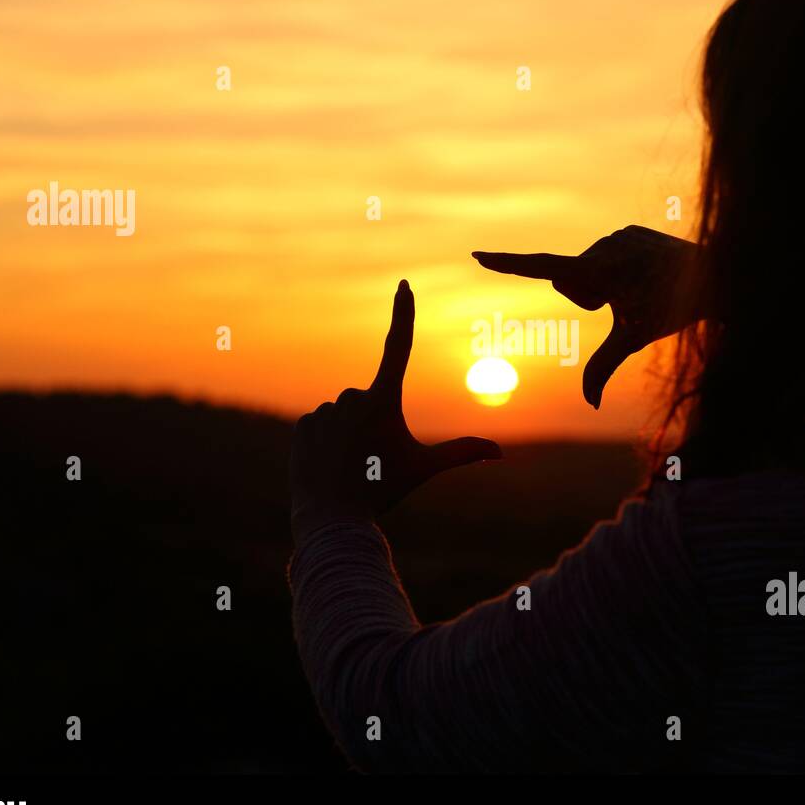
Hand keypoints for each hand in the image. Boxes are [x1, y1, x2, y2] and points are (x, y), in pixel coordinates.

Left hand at [290, 280, 501, 537]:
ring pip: (345, 416)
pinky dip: (327, 443)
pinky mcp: (304, 425)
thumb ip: (462, 453)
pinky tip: (329, 467)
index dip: (403, 314)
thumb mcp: (424, 469)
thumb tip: (500, 452)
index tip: (404, 284)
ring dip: (350, 435)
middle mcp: (352, 398)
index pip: (399, 348)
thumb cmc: (382, 491)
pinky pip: (322, 427)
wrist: (332, 520)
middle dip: (374, 423)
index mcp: (384, 401)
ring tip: (351, 467)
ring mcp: (325, 411)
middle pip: (370, 401)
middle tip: (373, 460)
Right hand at [472, 225, 704, 408]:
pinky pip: (606, 256)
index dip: (508, 265)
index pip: (543, 270)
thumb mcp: (632, 341)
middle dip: (584, 298)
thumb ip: (601, 369)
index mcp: (598, 272)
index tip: (477, 255)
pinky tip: (647, 274)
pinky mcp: (628, 230)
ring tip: (641, 288)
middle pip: (568, 282)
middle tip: (623, 303)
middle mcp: (603, 247)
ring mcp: (616, 235)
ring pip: (587, 270)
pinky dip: (619, 270)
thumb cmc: (672, 312)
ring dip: (603, 285)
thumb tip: (590, 404)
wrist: (716, 279)